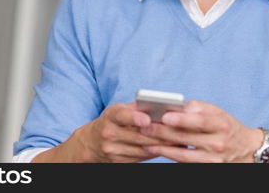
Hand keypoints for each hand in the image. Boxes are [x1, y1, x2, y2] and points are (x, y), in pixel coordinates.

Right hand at [65, 101, 181, 162]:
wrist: (91, 143)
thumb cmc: (113, 121)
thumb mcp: (119, 109)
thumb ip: (137, 108)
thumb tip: (161, 107)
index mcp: (110, 116)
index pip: (122, 115)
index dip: (135, 118)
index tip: (147, 119)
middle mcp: (109, 133)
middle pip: (137, 136)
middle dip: (159, 134)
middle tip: (177, 131)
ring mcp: (112, 150)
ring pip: (141, 149)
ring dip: (161, 145)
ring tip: (177, 140)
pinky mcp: (117, 162)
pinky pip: (140, 158)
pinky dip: (154, 153)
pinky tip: (166, 149)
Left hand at [139, 99, 263, 162]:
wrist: (246, 150)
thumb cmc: (227, 126)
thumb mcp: (219, 112)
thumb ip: (199, 107)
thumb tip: (179, 106)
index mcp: (221, 124)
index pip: (200, 121)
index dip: (181, 119)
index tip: (164, 116)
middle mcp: (218, 143)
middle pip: (186, 138)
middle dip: (163, 132)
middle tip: (145, 127)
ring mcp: (212, 160)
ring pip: (182, 155)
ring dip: (162, 148)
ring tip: (146, 141)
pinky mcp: (207, 169)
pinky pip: (184, 163)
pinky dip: (169, 156)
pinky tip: (157, 149)